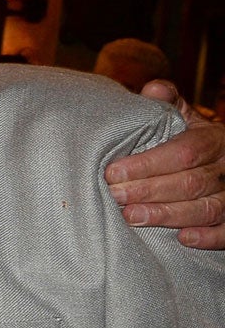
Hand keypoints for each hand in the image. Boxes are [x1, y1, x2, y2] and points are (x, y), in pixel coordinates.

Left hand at [104, 81, 224, 248]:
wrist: (220, 160)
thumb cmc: (191, 142)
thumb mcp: (183, 120)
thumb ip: (168, 105)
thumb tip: (152, 89)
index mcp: (214, 139)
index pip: (184, 152)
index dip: (148, 163)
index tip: (112, 172)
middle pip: (191, 182)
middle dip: (150, 190)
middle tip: (115, 196)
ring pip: (207, 208)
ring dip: (169, 214)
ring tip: (133, 217)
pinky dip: (209, 236)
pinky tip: (183, 238)